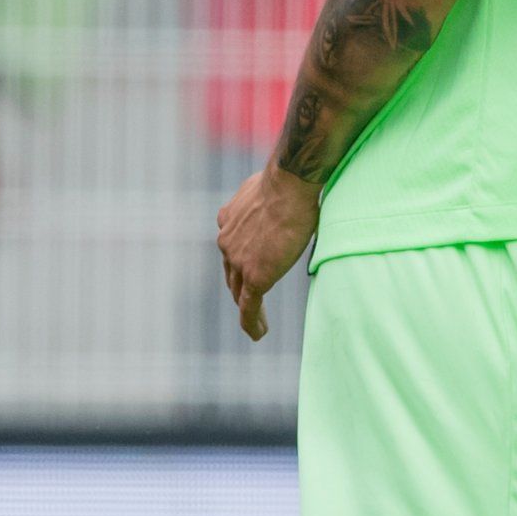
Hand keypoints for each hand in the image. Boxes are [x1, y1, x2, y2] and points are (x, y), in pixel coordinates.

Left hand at [216, 165, 320, 341]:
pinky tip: (258, 334)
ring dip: (247, 307)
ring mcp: (239, 261)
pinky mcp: (255, 276)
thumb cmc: (287, 181)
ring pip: (239, 292)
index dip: (240, 260)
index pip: (232, 247)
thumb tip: (277, 194)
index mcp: (228, 219)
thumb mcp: (265, 186)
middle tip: (252, 302)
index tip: (249, 267)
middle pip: (232, 272)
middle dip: (240, 287)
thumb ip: (262, 198)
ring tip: (257, 324)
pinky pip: (249, 307)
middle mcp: (227, 241)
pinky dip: (251, 322)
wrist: (288, 186)